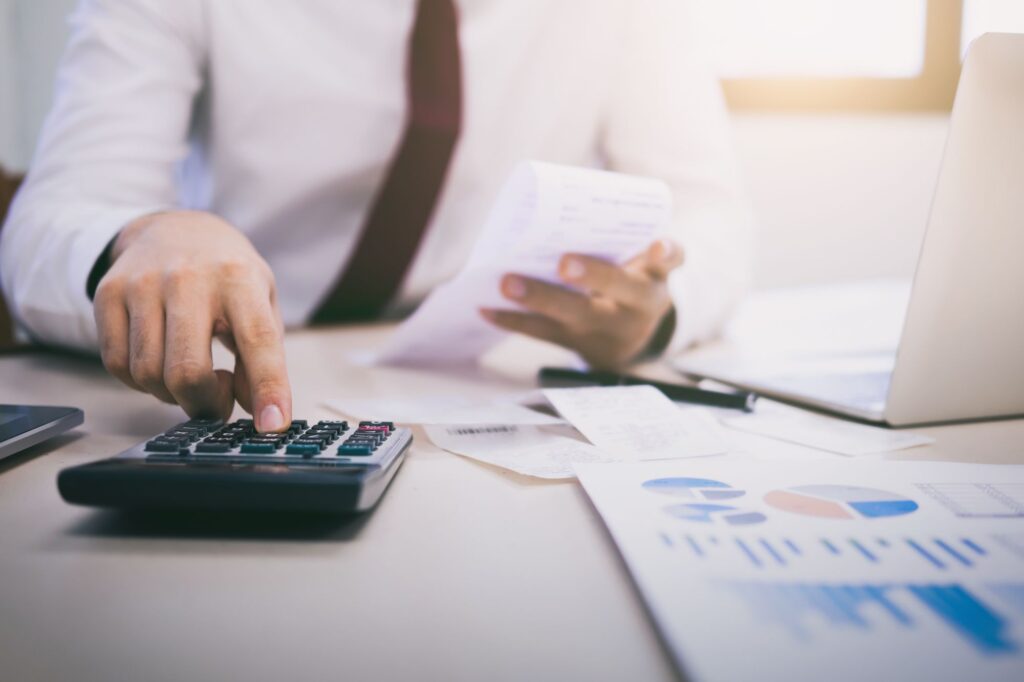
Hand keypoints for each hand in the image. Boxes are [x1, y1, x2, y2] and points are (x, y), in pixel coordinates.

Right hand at [93, 210, 291, 431]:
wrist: (173, 227)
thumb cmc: (226, 272)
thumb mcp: (262, 300)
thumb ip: (265, 355)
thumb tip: (258, 409)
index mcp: (238, 278)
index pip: (258, 341)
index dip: (268, 388)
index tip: (273, 424)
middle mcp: (188, 277)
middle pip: (187, 371)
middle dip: (204, 405)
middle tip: (216, 404)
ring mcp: (142, 284)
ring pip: (148, 374)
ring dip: (172, 395)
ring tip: (191, 375)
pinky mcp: (108, 294)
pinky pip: (117, 365)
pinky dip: (140, 382)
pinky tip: (161, 363)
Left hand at [481, 238, 683, 367]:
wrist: (629, 337)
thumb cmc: (626, 281)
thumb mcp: (636, 264)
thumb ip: (613, 239)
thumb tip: (551, 209)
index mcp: (655, 278)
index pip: (670, 261)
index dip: (666, 253)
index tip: (656, 246)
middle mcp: (637, 306)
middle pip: (620, 290)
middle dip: (592, 276)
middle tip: (564, 263)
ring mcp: (607, 329)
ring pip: (576, 315)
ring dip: (539, 299)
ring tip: (506, 282)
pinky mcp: (578, 344)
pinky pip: (544, 334)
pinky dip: (513, 320)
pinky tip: (486, 308)